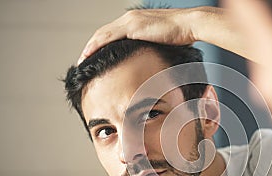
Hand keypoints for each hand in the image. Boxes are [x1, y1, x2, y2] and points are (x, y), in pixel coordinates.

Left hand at [78, 8, 196, 63]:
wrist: (189, 25)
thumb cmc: (181, 35)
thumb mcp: (162, 42)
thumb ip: (152, 48)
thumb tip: (149, 60)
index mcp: (136, 21)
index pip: (113, 33)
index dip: (101, 44)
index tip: (95, 56)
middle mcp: (130, 18)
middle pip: (104, 33)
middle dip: (92, 46)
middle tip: (83, 59)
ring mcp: (130, 21)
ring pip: (102, 34)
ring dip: (90, 47)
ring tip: (82, 59)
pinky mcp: (133, 27)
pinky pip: (109, 37)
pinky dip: (97, 46)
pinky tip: (89, 54)